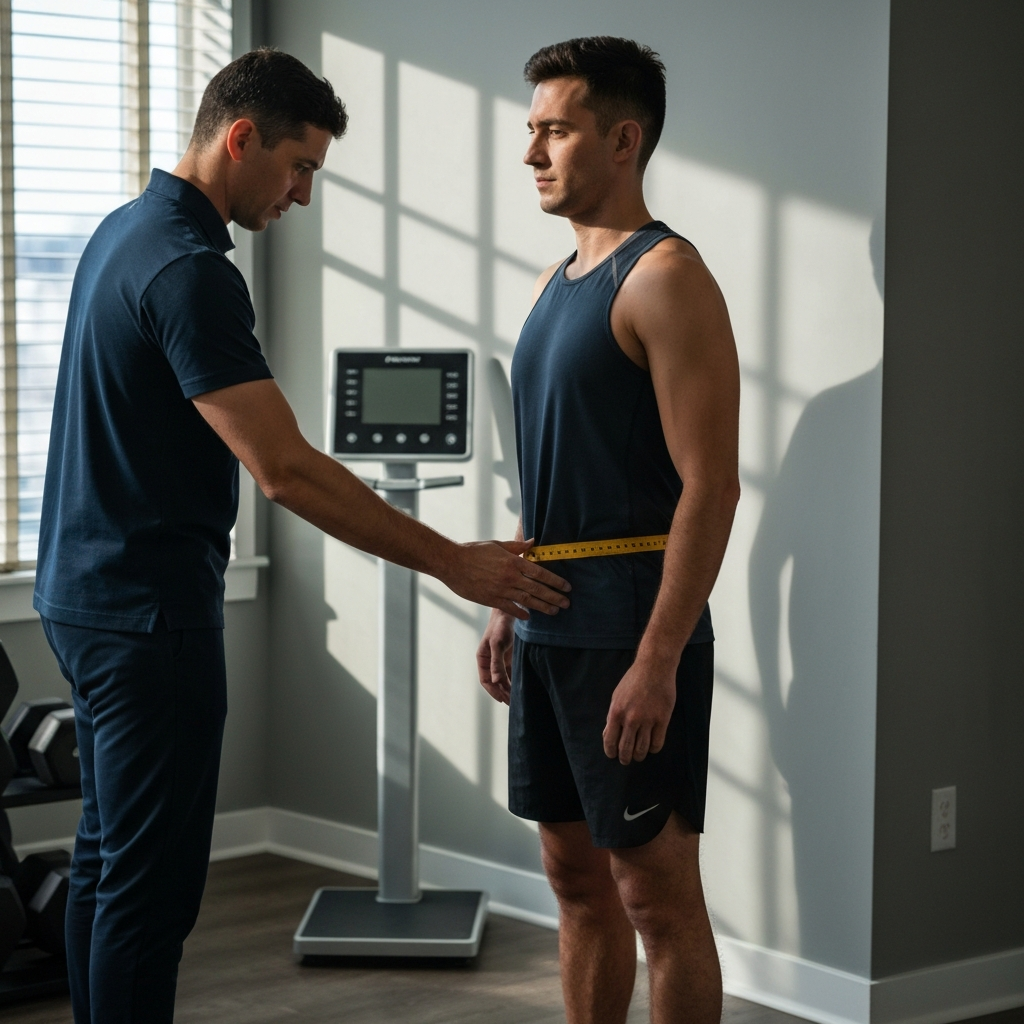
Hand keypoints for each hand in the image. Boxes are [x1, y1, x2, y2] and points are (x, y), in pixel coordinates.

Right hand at [445, 539, 569, 619]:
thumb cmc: (474, 551)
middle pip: (537, 589)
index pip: (540, 573)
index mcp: (513, 562)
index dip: (555, 581)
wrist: (452, 563)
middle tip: (567, 603)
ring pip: (527, 600)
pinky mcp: (491, 599)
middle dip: (554, 597)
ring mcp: (501, 590)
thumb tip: (533, 542)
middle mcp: (510, 577)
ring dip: (543, 607)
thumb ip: (517, 546)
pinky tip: (529, 617)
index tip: (566, 586)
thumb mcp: (497, 545)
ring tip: (555, 611)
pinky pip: (510, 608)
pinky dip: (521, 613)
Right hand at [476, 608, 514, 703]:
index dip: (493, 691)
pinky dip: (515, 680)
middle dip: (502, 692)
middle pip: (495, 681)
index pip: (485, 680)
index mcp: (482, 658)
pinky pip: (511, 672)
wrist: (511, 613)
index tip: (502, 700)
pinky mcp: (510, 657)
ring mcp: (500, 659)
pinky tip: (521, 687)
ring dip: (509, 688)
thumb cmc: (500, 627)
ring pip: (503, 678)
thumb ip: (496, 663)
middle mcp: (490, 661)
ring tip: (516, 699)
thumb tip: (497, 681)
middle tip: (512, 703)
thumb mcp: (497, 644)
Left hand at [602, 653, 677, 764]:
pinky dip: (653, 749)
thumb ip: (612, 716)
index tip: (613, 755)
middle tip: (626, 760)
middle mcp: (631, 718)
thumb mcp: (616, 696)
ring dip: (639, 755)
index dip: (611, 752)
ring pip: (642, 749)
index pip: (610, 741)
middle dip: (625, 758)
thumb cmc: (634, 680)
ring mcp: (647, 720)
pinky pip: (657, 743)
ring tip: (638, 755)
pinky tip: (651, 746)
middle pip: (626, 749)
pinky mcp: (662, 719)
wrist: (654, 667)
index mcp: (616, 712)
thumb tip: (608, 735)